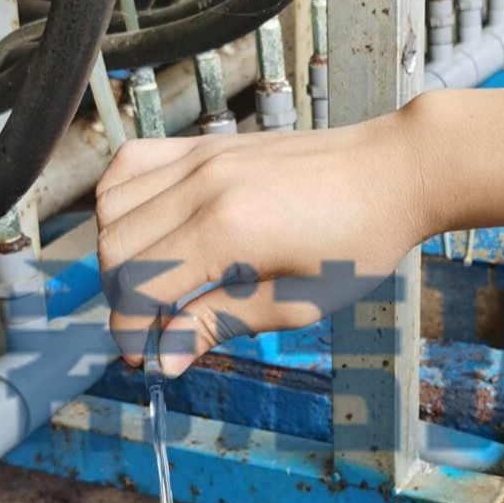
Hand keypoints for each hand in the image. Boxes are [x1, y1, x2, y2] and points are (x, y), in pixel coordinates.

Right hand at [96, 99, 441, 376]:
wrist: (392, 174)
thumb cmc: (356, 245)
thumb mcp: (293, 304)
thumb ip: (218, 325)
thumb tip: (165, 358)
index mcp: (225, 232)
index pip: (139, 287)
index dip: (131, 332)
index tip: (143, 357)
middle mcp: (202, 187)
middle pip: (115, 248)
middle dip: (121, 298)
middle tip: (153, 327)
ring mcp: (200, 158)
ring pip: (111, 206)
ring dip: (116, 252)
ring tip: (150, 283)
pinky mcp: (204, 144)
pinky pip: (130, 164)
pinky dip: (119, 200)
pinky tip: (144, 229)